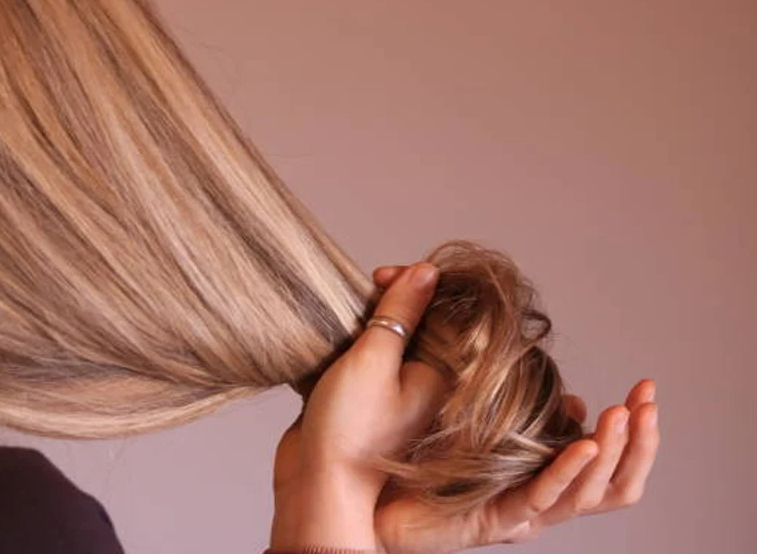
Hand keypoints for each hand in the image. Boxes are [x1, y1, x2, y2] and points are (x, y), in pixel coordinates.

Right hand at [271, 262, 445, 551]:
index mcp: (443, 373)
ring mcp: (395, 390)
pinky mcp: (366, 398)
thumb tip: (425, 272)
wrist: (314, 485)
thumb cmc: (350, 432)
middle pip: (416, 321)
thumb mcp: (374, 360)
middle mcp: (425, 381)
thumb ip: (400, 313)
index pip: (442, 312)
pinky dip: (350, 342)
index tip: (383, 275)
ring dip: (366, 320)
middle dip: (389, 299)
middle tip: (366, 288)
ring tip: (346, 313)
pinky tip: (334, 338)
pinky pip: (365, 357)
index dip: (417, 284)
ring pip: (387, 336)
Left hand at [369, 266, 659, 553]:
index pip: (586, 439)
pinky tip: (587, 445)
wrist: (328, 470)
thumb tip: (424, 268)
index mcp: (517, 445)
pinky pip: (540, 500)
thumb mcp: (392, 358)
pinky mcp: (490, 517)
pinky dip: (567, 474)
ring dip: (617, 454)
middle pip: (604, 472)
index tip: (640, 390)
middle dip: (640, 440)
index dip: (624, 423)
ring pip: (585, 490)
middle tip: (650, 398)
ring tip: (628, 415)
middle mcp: (521, 475)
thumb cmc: (356, 423)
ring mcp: (508, 499)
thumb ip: (411, 312)